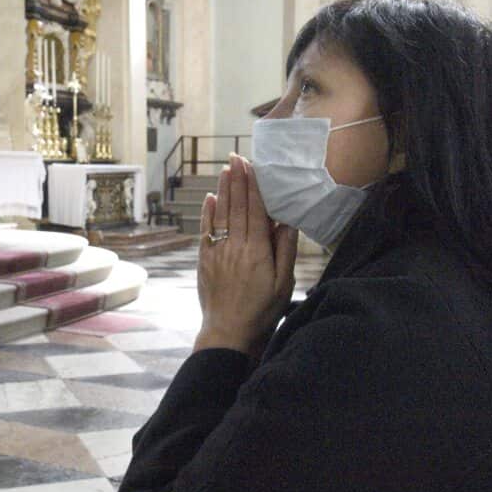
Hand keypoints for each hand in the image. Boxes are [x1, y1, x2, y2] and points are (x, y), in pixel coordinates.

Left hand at [194, 154, 297, 354]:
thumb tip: (286, 221)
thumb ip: (284, 250)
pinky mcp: (205, 262)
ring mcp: (217, 253)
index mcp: (257, 251)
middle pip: (236, 206)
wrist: (228, 333)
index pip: (254, 210)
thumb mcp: (283, 283)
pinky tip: (210, 199)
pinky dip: (207, 213)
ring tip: (225, 170)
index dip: (252, 186)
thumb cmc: (261, 311)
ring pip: (220, 215)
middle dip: (236, 180)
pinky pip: (206, 231)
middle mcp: (235, 247)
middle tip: (236, 158)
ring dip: (222, 190)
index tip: (250, 166)